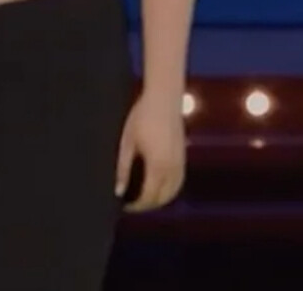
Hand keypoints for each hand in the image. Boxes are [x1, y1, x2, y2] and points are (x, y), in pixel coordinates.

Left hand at [115, 90, 184, 211]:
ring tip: (144, 197)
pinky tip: (158, 185)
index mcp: (158, 166)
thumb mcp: (127, 143)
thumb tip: (118, 191)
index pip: (148, 197)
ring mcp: (180, 161)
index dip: (136, 206)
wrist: (164, 97)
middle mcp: (172, 167)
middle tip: (132, 204)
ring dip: (160, 198)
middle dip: (148, 205)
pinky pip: (179, 181)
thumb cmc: (142, 116)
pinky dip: (170, 189)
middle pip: (163, 198)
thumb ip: (123, 169)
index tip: (123, 205)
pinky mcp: (183, 154)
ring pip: (173, 191)